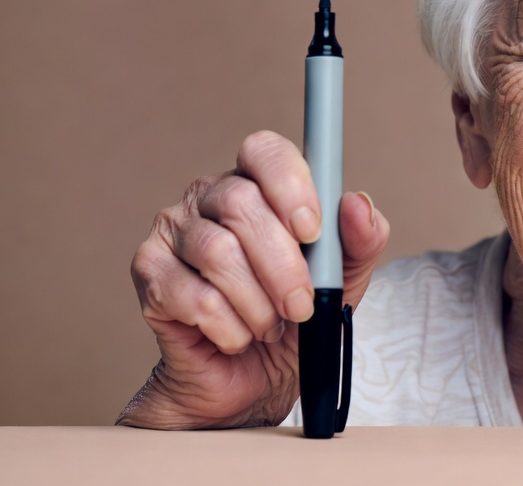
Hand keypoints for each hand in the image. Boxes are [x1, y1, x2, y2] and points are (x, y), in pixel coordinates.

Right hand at [117, 130, 389, 428]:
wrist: (253, 381)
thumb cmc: (296, 318)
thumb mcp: (344, 279)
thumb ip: (361, 239)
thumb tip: (357, 204)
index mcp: (258, 184)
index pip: (265, 151)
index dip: (290, 185)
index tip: (312, 230)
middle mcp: (209, 197)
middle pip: (240, 203)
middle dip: (282, 265)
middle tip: (302, 305)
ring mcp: (173, 232)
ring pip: (217, 252)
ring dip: (257, 303)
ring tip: (270, 325)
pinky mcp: (150, 274)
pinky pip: (193, 296)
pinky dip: (230, 328)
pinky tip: (238, 337)